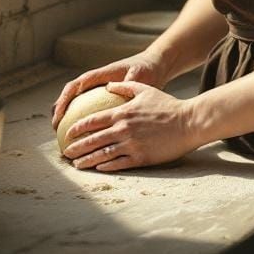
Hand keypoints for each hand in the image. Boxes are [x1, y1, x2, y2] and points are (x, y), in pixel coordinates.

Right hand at [51, 52, 168, 130]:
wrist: (152, 67)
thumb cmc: (145, 69)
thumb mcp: (139, 73)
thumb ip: (131, 79)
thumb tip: (126, 83)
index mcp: (99, 75)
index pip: (75, 86)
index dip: (64, 100)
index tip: (59, 115)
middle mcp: (94, 83)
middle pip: (70, 97)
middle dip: (60, 111)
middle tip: (56, 130)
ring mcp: (97, 91)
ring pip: (77, 105)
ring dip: (68, 119)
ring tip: (65, 137)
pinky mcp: (103, 100)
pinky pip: (89, 112)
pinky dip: (84, 124)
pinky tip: (85, 140)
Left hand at [61, 81, 200, 171]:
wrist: (188, 122)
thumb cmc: (167, 105)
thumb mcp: (145, 90)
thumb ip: (125, 86)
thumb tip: (109, 84)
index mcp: (122, 113)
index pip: (93, 121)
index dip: (77, 128)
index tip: (67, 132)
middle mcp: (123, 129)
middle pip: (93, 140)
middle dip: (77, 147)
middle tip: (66, 152)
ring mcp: (131, 144)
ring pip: (102, 155)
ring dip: (87, 160)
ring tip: (76, 165)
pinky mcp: (141, 157)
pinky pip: (118, 164)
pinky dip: (105, 166)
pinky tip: (98, 168)